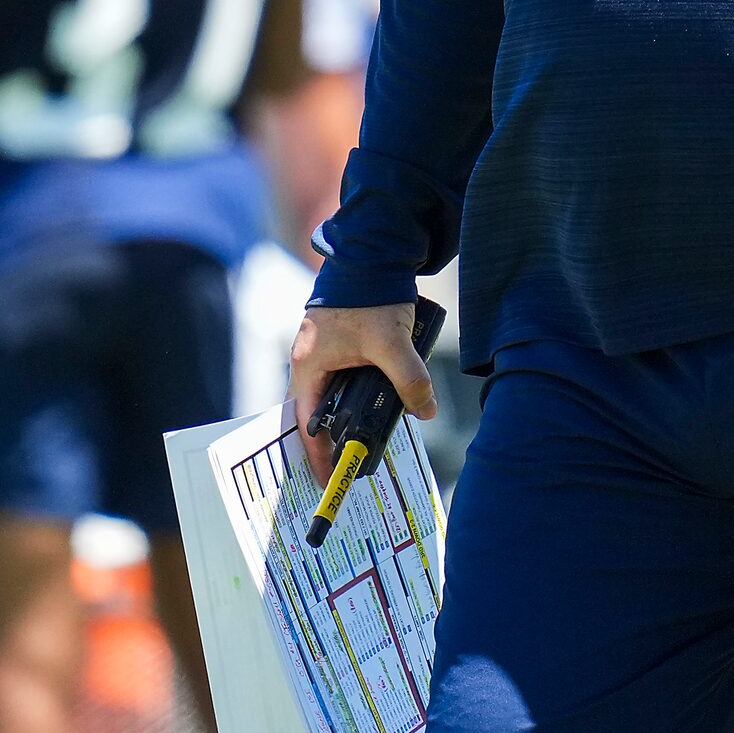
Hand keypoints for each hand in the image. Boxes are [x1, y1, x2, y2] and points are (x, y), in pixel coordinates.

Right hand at [290, 303, 436, 483]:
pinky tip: (379, 398)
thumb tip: (426, 410)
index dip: (318, 454)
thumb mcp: (392, 344)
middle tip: (351, 462)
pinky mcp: (339, 338)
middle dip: (334, 437)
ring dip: (347, 413)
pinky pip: (343, 375)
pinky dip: (357, 392)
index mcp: (309, 364)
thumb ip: (410, 380)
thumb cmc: (370, 297)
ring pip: (332, 392)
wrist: (372, 253)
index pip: (307, 423)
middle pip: (317, 411)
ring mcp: (323, 347)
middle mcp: (309, 358)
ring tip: (368, 435)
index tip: (329, 479)